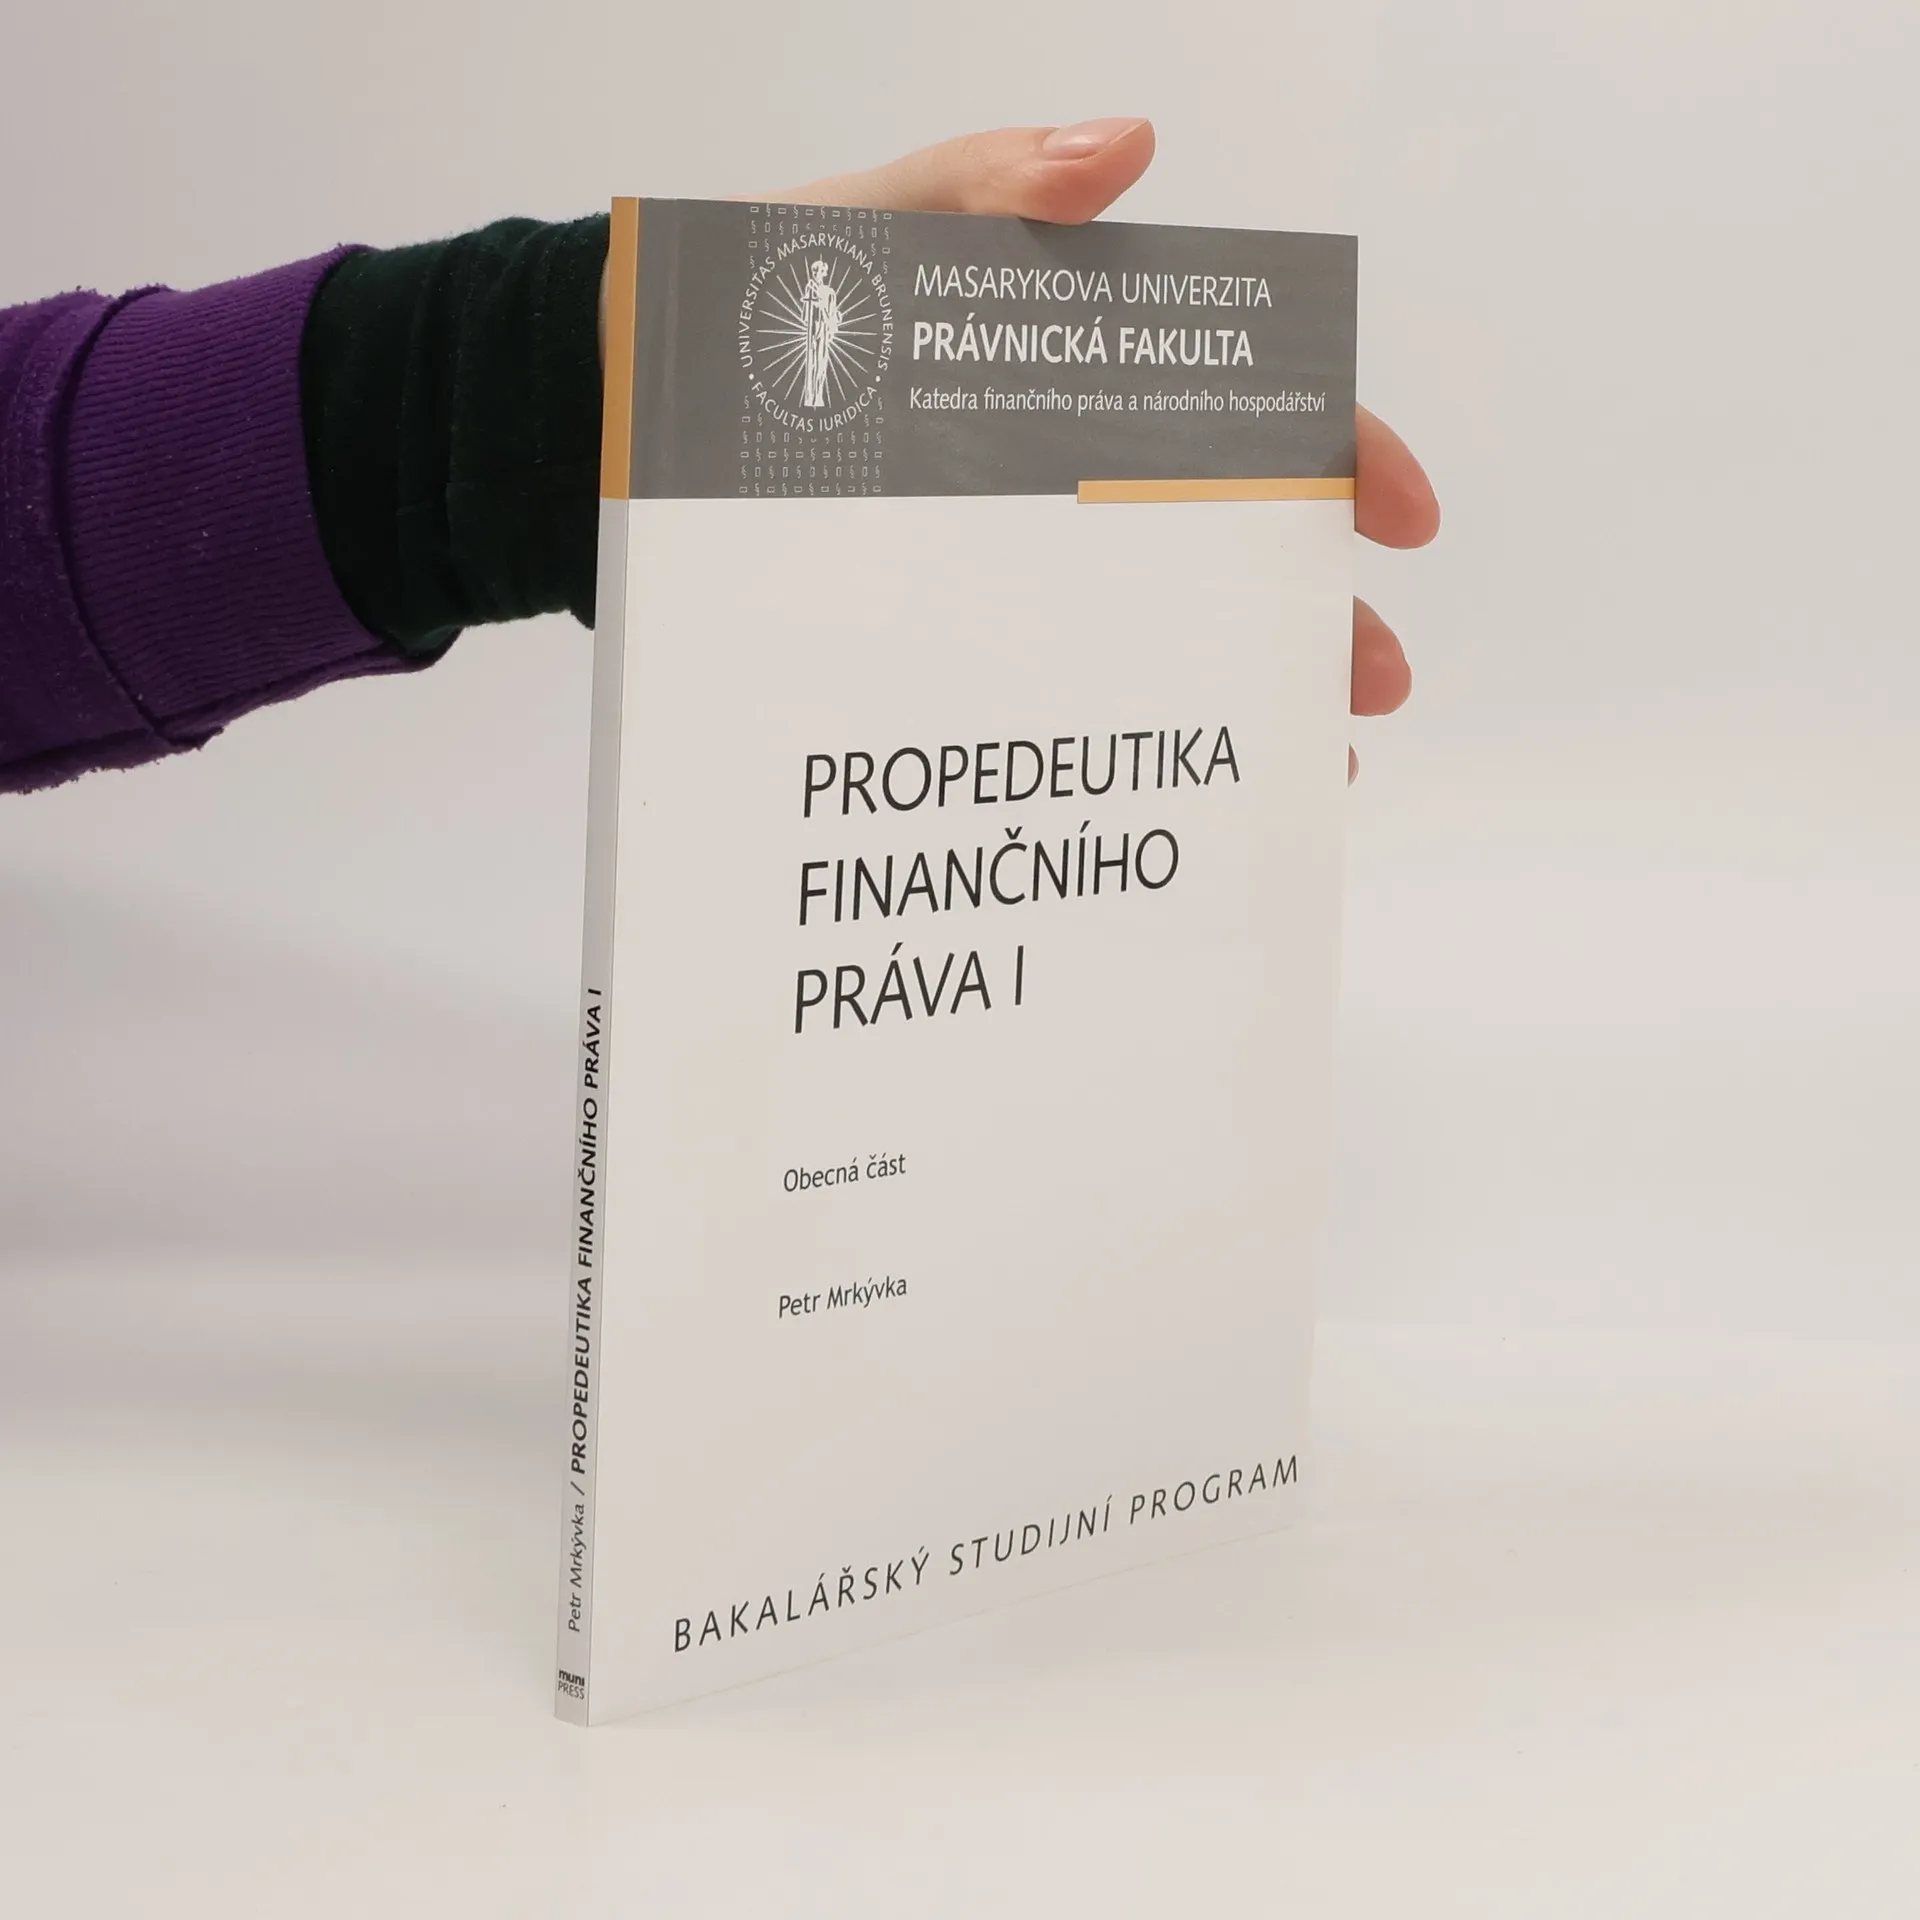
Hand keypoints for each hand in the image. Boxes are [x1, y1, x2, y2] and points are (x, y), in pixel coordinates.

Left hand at [789, 120, 1439, 783]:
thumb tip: (1122, 151)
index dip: (1339, 455)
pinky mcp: (951, 624)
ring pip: (1157, 629)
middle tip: (1370, 683)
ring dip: (1241, 691)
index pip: (1246, 406)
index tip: (1401, 517)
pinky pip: (1053, 683)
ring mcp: (1014, 559)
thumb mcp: (872, 227)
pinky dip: (1121, 732)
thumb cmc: (762, 305)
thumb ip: (985, 188)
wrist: (628, 408)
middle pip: (1228, 542)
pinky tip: (1163, 780)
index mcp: (1082, 368)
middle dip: (1314, 610)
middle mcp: (1068, 474)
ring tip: (1303, 764)